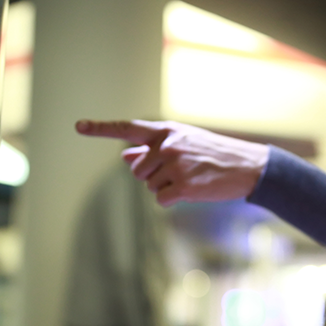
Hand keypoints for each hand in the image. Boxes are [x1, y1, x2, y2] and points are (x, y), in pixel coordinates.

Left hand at [75, 119, 269, 206]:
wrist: (247, 166)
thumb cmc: (215, 154)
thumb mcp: (185, 143)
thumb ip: (153, 149)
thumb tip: (125, 156)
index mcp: (166, 131)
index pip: (127, 128)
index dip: (101, 128)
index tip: (78, 126)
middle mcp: (167, 146)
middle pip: (137, 169)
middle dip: (152, 175)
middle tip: (178, 172)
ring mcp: (174, 166)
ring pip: (149, 185)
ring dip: (165, 187)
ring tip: (191, 178)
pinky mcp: (183, 186)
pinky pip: (161, 199)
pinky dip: (172, 199)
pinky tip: (192, 191)